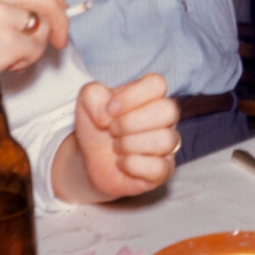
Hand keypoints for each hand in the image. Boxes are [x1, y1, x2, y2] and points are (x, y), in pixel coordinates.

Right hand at [0, 0, 68, 103]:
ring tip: (8, 58)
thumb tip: (41, 13)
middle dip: (61, 21)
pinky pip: (35, 51)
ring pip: (43, 29)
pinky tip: (4, 66)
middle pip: (48, 0)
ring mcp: (3, 16)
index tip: (60, 12)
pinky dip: (25, 62)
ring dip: (34, 48)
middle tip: (61, 41)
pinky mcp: (7, 41)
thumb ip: (4, 2)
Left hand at [73, 73, 178, 198]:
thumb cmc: (98, 126)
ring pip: (165, 140)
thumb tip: (106, 114)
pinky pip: (159, 168)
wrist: (92, 160)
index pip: (157, 84)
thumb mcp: (86, 102)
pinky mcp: (164, 170)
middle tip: (113, 130)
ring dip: (130, 145)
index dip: (131, 96)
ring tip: (117, 147)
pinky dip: (133, 165)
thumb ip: (93, 94)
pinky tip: (123, 162)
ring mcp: (168, 144)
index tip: (110, 109)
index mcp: (151, 95)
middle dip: (130, 122)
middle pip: (168, 110)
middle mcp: (166, 118)